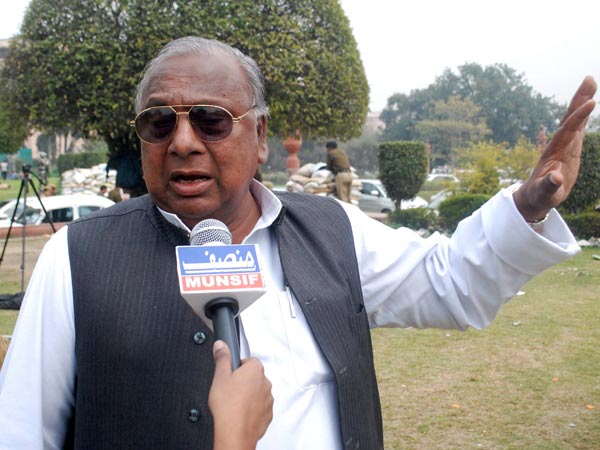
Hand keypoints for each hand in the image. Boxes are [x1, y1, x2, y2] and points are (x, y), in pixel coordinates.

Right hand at [209, 340, 272, 449]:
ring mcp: (268, 399)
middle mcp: (265, 382)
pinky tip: (240, 413)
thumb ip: (222, 358)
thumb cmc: (228, 407)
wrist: (235, 432)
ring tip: (234, 403)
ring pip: (258, 392)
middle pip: (254, 376)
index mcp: (255, 369)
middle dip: (243, 381)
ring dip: (249, 395)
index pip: (249, 360)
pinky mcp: (268, 413)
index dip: (238, 367)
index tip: (231, 374)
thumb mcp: (220, 377)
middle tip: (230, 390)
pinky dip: (252, 409)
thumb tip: (221, 345)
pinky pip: (260, 407)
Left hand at [513, 76, 595, 220]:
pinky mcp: (570, 147)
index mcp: (554, 151)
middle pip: (570, 117)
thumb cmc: (539, 195)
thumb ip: (549, 185)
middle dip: (579, 99)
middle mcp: (559, 143)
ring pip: (575, 119)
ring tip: (591, 82)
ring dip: (582, 101)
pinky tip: (590, 102)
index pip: (567, 130)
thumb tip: (556, 178)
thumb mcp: (544, 193)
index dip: (578, 117)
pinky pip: (578, 127)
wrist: (536, 195)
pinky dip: (584, 114)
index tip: (590, 104)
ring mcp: (565, 144)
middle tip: (589, 78)